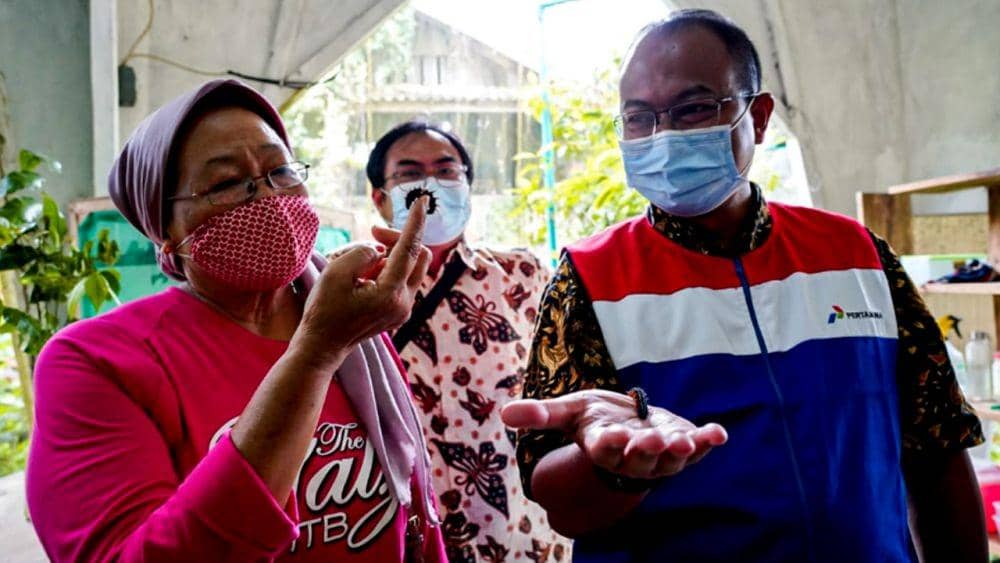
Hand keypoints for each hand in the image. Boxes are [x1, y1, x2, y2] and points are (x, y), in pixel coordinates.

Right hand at [292, 197, 430, 363]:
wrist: (322, 346)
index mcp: (391, 293)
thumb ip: (362, 252)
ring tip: (358, 265)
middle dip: (399, 239)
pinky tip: (363, 278)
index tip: (422, 200)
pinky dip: (386, 270)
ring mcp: (404, 309)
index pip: (410, 248)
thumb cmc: (324, 310)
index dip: (416, 221)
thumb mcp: (336, 272)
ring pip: (409, 267)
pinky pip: (401, 280)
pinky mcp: (399, 312)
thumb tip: (380, 251)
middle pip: (418, 256)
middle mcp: (404, 302)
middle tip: (373, 234)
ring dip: (389, 256)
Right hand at [501, 389, 726, 479]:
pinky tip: (718, 433)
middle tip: (650, 442)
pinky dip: (708, 441)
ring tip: (685, 442)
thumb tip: (503, 415)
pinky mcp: (685, 446)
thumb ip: (541, 415)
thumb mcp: (570, 411)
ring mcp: (662, 455)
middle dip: (646, 451)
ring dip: (679, 452)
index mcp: (604, 447)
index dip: (609, 444)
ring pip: (671, 461)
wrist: (630, 424)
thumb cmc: (598, 418)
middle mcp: (634, 457)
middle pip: (640, 459)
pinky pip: (699, 449)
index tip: (610, 437)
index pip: (605, 450)